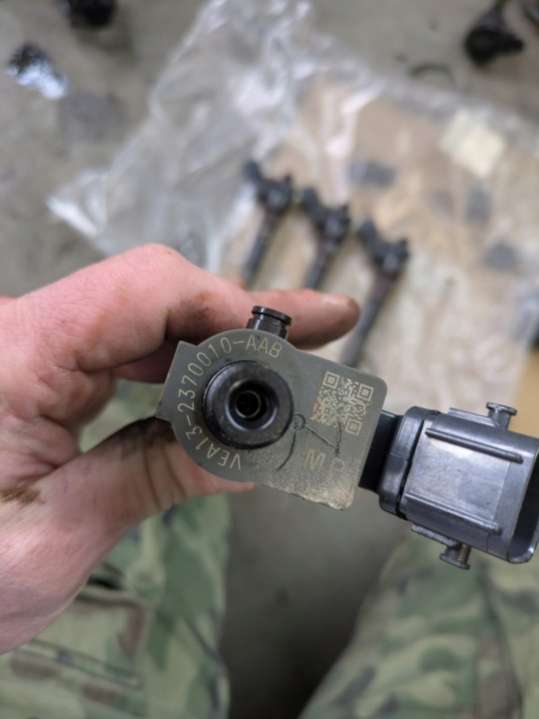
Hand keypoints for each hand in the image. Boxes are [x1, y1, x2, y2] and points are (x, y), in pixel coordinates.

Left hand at [0, 245, 357, 651]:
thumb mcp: (54, 537)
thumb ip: (153, 478)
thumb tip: (251, 455)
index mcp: (12, 356)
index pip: (146, 290)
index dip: (231, 304)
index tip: (298, 333)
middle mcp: (22, 334)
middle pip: (154, 294)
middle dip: (241, 316)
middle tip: (321, 329)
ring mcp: (33, 350)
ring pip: (146, 317)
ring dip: (218, 338)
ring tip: (289, 353)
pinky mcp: (43, 373)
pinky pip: (126, 349)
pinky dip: (182, 364)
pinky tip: (224, 379)